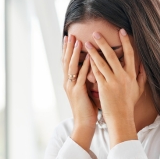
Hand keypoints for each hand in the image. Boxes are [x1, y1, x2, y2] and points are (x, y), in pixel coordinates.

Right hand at [63, 35, 97, 150]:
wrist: (84, 124)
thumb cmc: (88, 109)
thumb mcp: (86, 91)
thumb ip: (87, 79)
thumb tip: (93, 68)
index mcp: (70, 82)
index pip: (67, 62)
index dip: (67, 50)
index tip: (69, 38)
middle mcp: (68, 83)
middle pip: (67, 61)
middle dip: (68, 47)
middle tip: (70, 34)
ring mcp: (72, 87)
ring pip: (72, 67)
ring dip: (74, 53)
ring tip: (77, 41)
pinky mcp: (78, 92)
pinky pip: (81, 77)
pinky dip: (84, 66)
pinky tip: (88, 58)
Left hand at [86, 29, 146, 146]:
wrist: (121, 118)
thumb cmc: (128, 105)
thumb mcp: (139, 90)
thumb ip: (141, 76)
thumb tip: (144, 65)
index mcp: (132, 75)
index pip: (130, 54)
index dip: (126, 42)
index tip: (122, 31)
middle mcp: (123, 76)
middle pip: (113, 55)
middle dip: (104, 42)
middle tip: (96, 32)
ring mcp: (113, 82)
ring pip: (102, 62)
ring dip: (94, 51)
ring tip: (87, 42)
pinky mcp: (104, 87)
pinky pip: (96, 73)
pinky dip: (91, 64)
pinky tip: (86, 57)